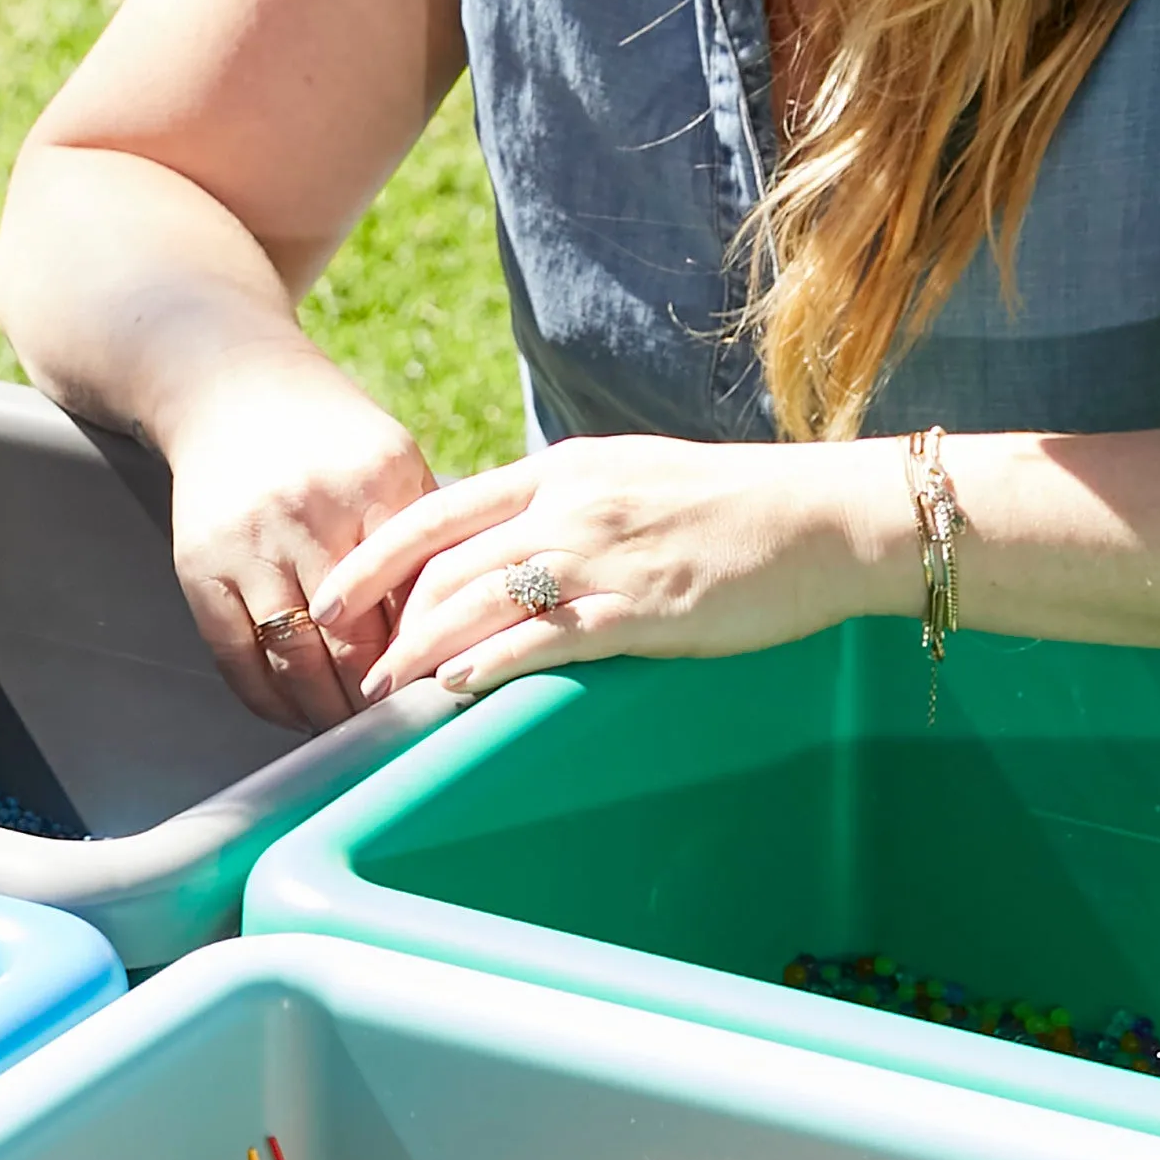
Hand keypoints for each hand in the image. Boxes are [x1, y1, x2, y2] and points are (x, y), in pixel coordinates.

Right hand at [158, 356, 439, 732]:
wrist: (229, 386)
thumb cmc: (330, 437)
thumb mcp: (393, 463)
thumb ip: (427, 540)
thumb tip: (466, 632)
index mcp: (375, 484)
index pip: (412, 600)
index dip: (428, 660)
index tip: (444, 697)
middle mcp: (308, 513)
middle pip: (354, 641)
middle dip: (379, 701)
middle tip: (402, 734)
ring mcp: (247, 543)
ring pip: (295, 660)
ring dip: (326, 713)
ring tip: (353, 735)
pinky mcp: (199, 567)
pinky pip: (236, 658)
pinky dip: (268, 700)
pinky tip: (296, 714)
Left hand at [331, 437, 904, 697]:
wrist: (825, 517)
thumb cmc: (733, 507)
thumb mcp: (630, 480)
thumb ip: (563, 505)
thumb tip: (504, 543)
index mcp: (561, 469)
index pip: (439, 508)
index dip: (375, 554)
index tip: (333, 593)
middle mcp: (570, 504)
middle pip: (446, 562)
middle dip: (387, 617)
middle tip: (351, 664)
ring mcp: (604, 554)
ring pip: (482, 599)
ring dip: (422, 649)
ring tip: (385, 690)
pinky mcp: (642, 607)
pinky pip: (547, 636)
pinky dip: (492, 661)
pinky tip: (456, 687)